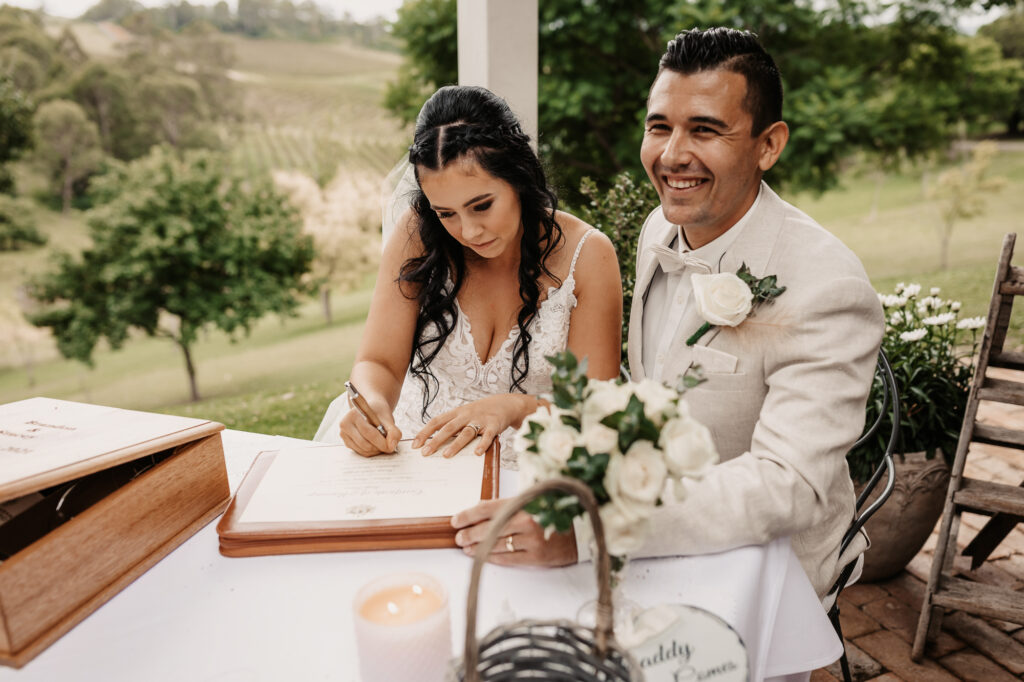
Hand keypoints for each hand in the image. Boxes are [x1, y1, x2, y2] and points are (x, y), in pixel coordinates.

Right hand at [339, 400, 401, 455]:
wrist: (370, 410)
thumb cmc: (378, 413)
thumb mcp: (388, 419)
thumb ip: (393, 432)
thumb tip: (391, 447)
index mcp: (353, 415)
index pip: (368, 433)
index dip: (381, 442)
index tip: (391, 447)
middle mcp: (345, 424)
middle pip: (365, 444)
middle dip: (379, 448)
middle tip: (388, 445)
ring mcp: (344, 434)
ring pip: (363, 450)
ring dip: (376, 450)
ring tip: (382, 442)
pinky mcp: (346, 442)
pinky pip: (361, 452)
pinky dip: (371, 451)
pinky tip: (375, 443)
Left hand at [413, 394, 534, 457]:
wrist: (504, 403)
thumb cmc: (479, 413)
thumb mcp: (463, 414)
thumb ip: (450, 425)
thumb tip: (431, 442)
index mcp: (456, 413)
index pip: (437, 422)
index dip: (425, 432)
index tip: (415, 445)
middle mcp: (466, 415)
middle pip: (449, 428)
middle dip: (436, 440)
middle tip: (425, 453)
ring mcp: (480, 420)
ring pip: (466, 432)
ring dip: (456, 444)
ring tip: (446, 455)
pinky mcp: (493, 426)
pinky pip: (488, 436)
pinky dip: (482, 444)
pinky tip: (476, 453)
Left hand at [451, 499, 577, 566]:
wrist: (584, 530)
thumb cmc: (557, 512)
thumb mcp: (534, 500)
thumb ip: (510, 504)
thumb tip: (480, 509)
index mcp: (525, 502)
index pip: (488, 507)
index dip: (468, 514)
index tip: (456, 520)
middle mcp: (527, 520)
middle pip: (488, 528)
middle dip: (469, 533)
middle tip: (458, 537)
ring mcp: (532, 540)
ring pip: (495, 544)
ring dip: (477, 547)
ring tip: (466, 547)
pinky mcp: (536, 557)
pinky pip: (508, 558)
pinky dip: (492, 557)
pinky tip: (482, 556)